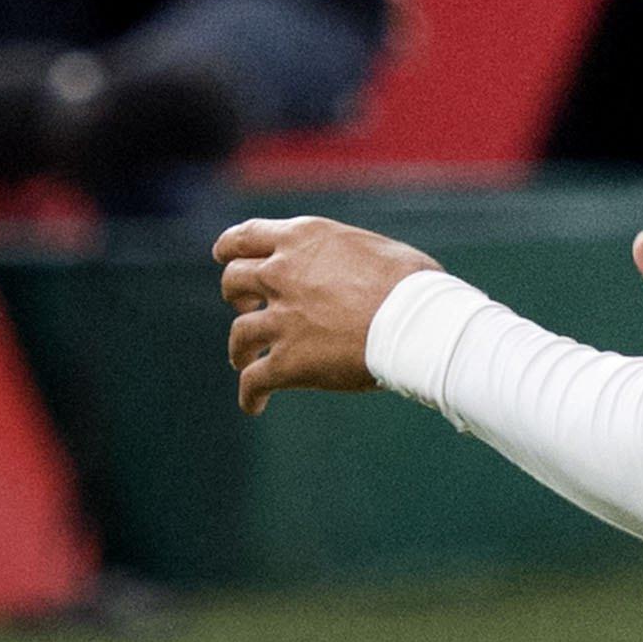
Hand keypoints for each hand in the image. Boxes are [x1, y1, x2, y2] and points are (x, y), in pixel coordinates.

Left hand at [216, 214, 437, 414]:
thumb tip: (354, 270)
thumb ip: (345, 256)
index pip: (246, 236)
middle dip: (237, 296)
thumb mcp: (374, 248)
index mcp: (303, 239)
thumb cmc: (415, 287)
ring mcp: (281, 319)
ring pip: (240, 335)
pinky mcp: (288, 363)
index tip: (224, 257)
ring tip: (244, 361)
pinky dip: (250, 395)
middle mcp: (282, 273)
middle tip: (247, 309)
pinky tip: (255, 404)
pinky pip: (254, 381)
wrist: (418, 324)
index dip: (228, 248)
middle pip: (234, 281)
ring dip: (239, 349)